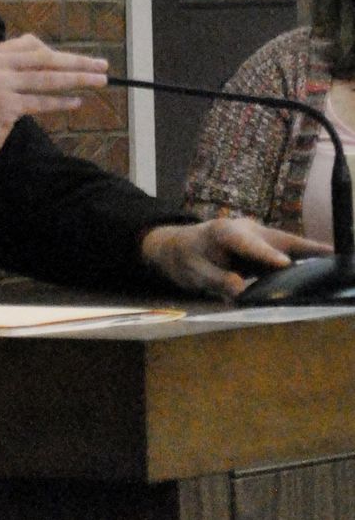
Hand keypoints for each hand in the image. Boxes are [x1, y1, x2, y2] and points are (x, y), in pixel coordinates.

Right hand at [0, 34, 107, 175]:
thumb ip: (10, 70)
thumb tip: (48, 65)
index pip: (30, 44)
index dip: (57, 52)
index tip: (79, 59)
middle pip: (44, 58)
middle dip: (77, 61)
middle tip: (101, 65)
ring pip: (47, 79)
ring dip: (77, 80)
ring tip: (98, 81)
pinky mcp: (4, 106)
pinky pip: (40, 102)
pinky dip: (60, 102)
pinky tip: (76, 102)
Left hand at [140, 217, 332, 298]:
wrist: (181, 246)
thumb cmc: (187, 258)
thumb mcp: (194, 272)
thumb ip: (215, 279)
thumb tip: (240, 290)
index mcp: (225, 231)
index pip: (247, 243)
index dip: (265, 254)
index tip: (283, 264)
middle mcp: (247, 229)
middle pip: (278, 238)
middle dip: (303, 247)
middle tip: (331, 256)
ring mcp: (258, 236)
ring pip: (288, 243)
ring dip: (311, 252)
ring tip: (337, 262)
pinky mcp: (265, 246)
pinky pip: (287, 251)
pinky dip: (305, 257)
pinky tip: (325, 267)